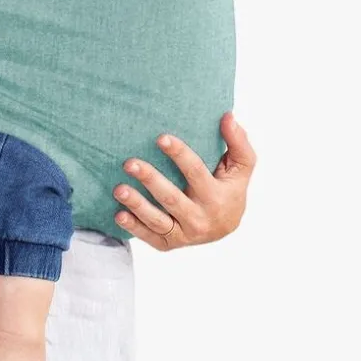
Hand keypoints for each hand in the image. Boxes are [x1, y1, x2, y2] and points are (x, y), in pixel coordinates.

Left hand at [112, 111, 255, 251]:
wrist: (226, 227)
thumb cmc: (230, 188)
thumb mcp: (242, 166)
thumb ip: (237, 142)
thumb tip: (227, 116)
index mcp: (216, 197)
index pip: (196, 172)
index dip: (179, 154)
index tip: (161, 138)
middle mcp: (200, 218)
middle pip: (172, 198)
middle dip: (150, 179)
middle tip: (129, 163)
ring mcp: (184, 234)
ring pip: (158, 220)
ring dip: (136, 205)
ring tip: (119, 189)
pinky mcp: (169, 244)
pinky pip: (149, 236)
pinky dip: (133, 228)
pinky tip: (119, 214)